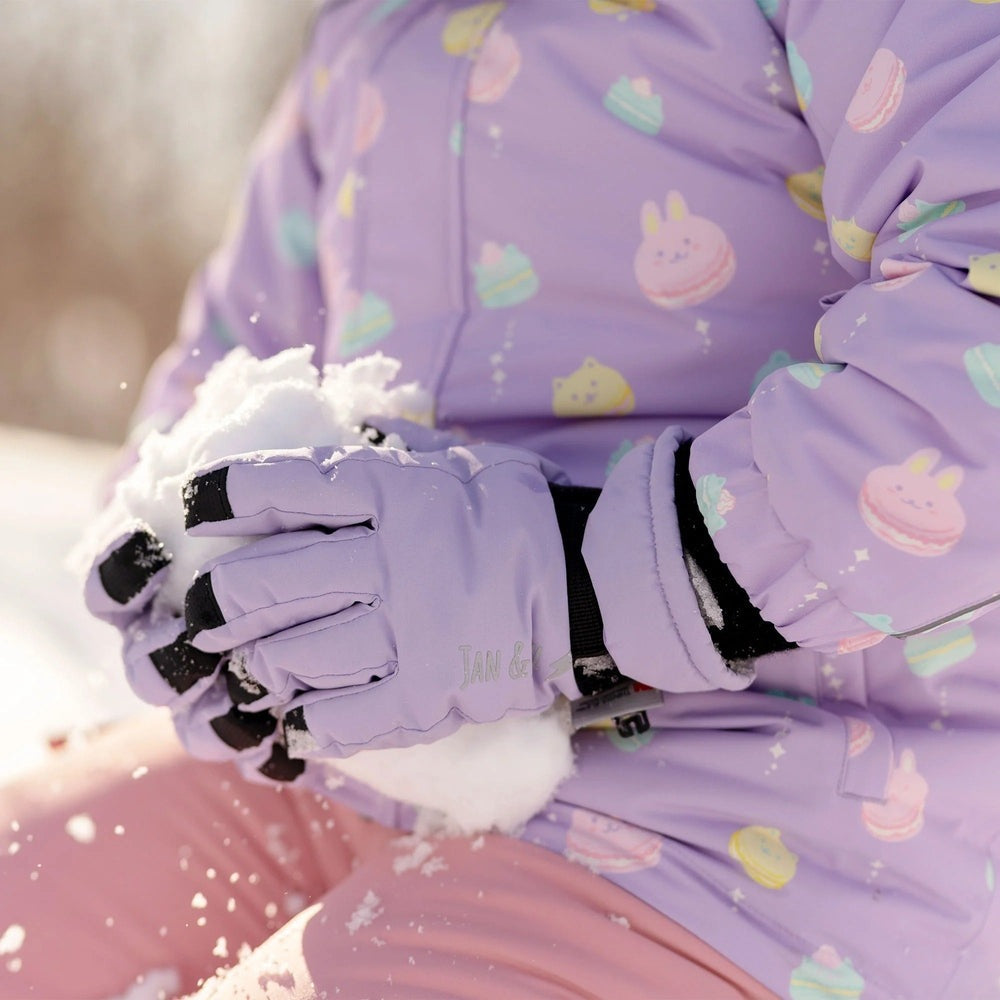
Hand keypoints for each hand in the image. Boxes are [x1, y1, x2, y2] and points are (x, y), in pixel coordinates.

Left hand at [181, 442, 581, 756]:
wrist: (593, 587)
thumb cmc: (520, 515)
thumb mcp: (462, 460)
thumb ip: (398, 445)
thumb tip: (345, 425)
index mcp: (397, 494)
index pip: (284, 486)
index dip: (225, 494)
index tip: (197, 506)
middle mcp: (394, 561)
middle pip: (268, 581)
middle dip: (223, 597)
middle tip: (214, 605)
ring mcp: (411, 634)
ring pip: (293, 655)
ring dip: (260, 661)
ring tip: (257, 659)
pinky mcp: (430, 695)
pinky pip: (344, 720)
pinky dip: (310, 722)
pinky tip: (302, 716)